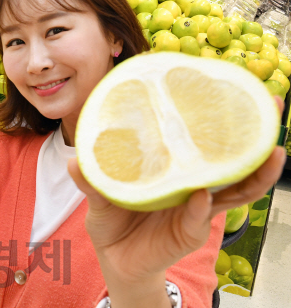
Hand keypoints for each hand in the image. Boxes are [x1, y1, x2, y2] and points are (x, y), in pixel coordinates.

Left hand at [69, 96, 285, 299]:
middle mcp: (192, 183)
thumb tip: (75, 161)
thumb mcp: (99, 195)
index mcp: (174, 167)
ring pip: (234, 188)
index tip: (231, 86)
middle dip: (255, 134)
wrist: (115, 259)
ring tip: (270, 152)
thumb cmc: (113, 219)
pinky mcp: (188, 232)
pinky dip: (201, 209)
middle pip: (231, 157)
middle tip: (271, 107)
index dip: (218, 116)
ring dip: (254, 172)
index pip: (201, 138)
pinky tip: (201, 196)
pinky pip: (199, 219)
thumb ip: (92, 180)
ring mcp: (195, 208)